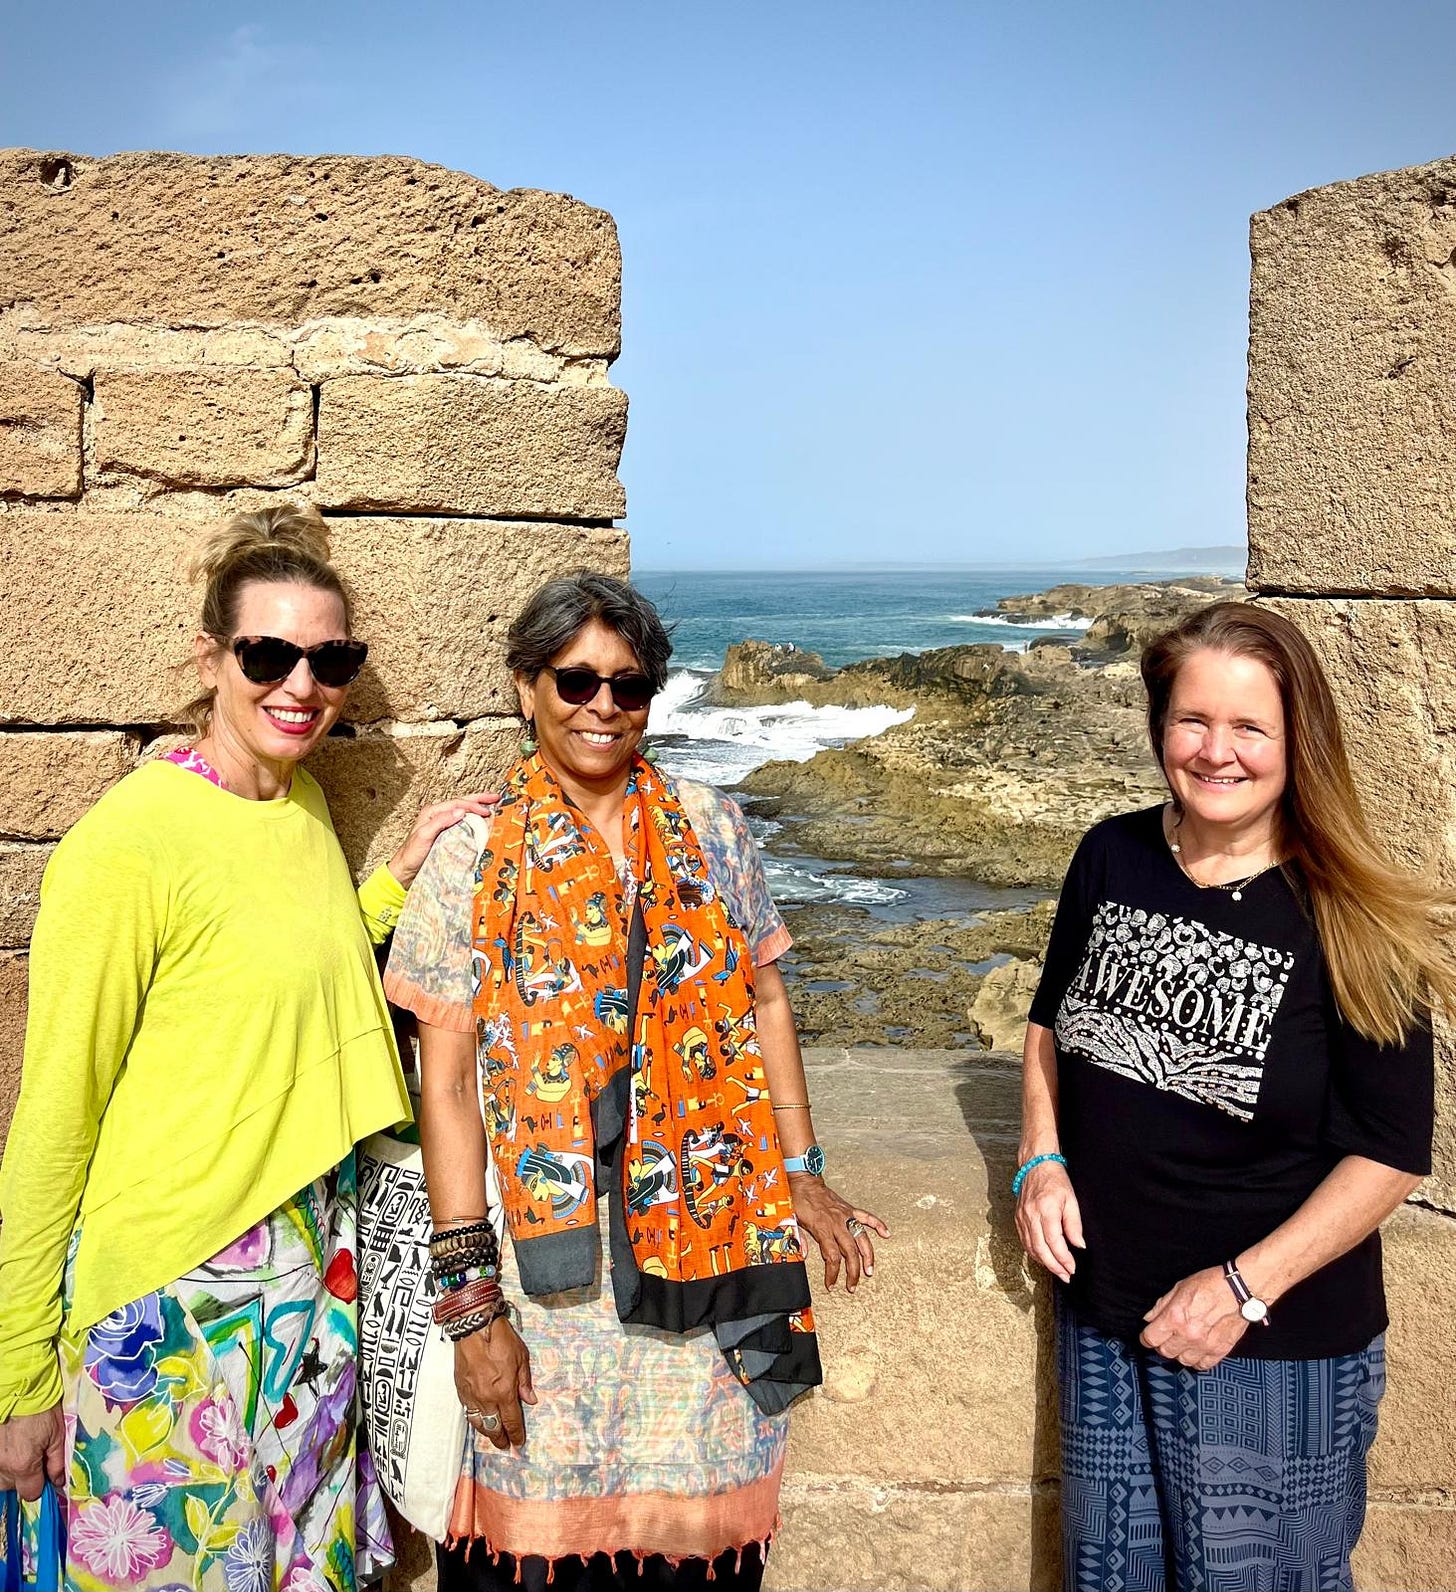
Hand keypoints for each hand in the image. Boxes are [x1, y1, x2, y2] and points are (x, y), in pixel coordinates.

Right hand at [0, 1405, 65, 1500]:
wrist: (20, 1387)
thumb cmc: (42, 1409)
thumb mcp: (57, 1435)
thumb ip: (56, 1463)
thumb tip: (58, 1482)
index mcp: (23, 1465)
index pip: (30, 1493)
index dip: (39, 1485)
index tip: (43, 1473)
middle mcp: (2, 1466)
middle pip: (11, 1487)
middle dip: (22, 1477)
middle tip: (31, 1457)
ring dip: (9, 1470)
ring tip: (18, 1450)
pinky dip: (2, 1459)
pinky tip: (9, 1446)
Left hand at [387, 792, 499, 888]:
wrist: (406, 870)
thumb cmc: (412, 854)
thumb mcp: (424, 835)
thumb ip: (440, 822)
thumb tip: (460, 811)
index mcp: (432, 812)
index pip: (457, 804)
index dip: (473, 806)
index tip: (487, 811)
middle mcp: (438, 815)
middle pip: (462, 802)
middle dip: (479, 799)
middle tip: (496, 797)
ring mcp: (443, 824)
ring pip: (463, 811)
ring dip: (478, 807)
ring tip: (492, 805)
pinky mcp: (447, 834)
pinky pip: (463, 823)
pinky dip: (474, 819)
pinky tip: (482, 821)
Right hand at [453, 1316, 536, 1449]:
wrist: (474, 1326)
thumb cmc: (501, 1339)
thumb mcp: (521, 1357)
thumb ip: (525, 1382)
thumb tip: (530, 1400)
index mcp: (504, 1392)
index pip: (511, 1421)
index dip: (516, 1434)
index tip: (519, 1442)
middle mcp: (487, 1398)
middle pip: (494, 1428)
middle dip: (501, 1439)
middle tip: (506, 1444)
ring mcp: (471, 1395)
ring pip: (479, 1424)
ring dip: (487, 1433)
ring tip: (494, 1436)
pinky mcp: (460, 1389)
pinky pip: (468, 1412)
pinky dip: (475, 1420)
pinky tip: (480, 1421)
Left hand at [788, 1175, 888, 1291]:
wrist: (804, 1180)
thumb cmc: (797, 1200)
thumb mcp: (792, 1221)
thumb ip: (798, 1239)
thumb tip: (802, 1255)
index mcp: (822, 1228)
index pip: (832, 1256)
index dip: (832, 1274)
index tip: (831, 1285)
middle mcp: (837, 1223)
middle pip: (850, 1252)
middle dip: (853, 1272)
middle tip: (852, 1286)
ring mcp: (845, 1216)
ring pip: (861, 1239)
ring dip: (867, 1256)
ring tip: (869, 1270)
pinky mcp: (850, 1209)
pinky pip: (867, 1217)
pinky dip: (878, 1224)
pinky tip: (886, 1233)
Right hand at [1015, 1159, 1083, 1282]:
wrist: (1036, 1165)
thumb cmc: (1055, 1180)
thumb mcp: (1071, 1200)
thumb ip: (1074, 1224)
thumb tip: (1078, 1246)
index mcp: (1046, 1210)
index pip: (1054, 1242)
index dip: (1063, 1258)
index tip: (1072, 1268)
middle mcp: (1031, 1215)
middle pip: (1040, 1249)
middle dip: (1054, 1266)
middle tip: (1066, 1276)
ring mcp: (1022, 1217)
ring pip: (1030, 1247)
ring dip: (1044, 1262)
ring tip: (1057, 1270)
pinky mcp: (1018, 1218)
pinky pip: (1025, 1241)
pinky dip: (1034, 1252)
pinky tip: (1044, 1257)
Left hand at [1140, 1265, 1248, 1369]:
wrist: (1240, 1290)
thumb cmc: (1210, 1284)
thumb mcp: (1180, 1287)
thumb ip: (1162, 1305)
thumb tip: (1149, 1318)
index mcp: (1175, 1317)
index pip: (1151, 1338)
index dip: (1146, 1337)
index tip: (1148, 1335)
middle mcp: (1188, 1334)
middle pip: (1165, 1352)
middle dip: (1162, 1344)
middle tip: (1167, 1336)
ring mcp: (1205, 1345)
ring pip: (1183, 1361)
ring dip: (1180, 1353)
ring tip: (1183, 1342)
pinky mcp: (1220, 1351)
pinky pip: (1203, 1365)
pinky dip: (1197, 1360)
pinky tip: (1197, 1349)